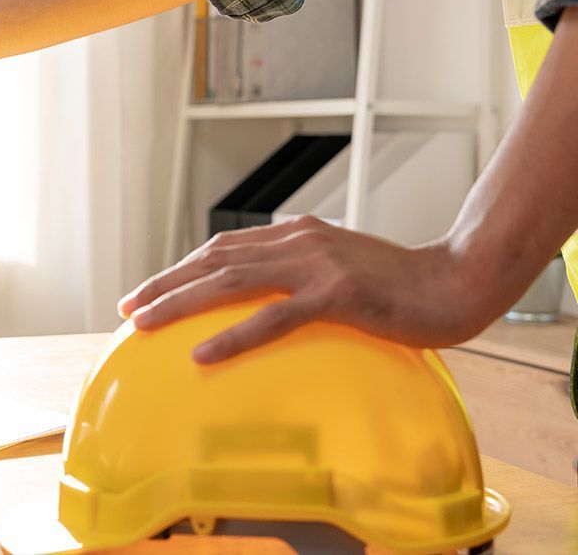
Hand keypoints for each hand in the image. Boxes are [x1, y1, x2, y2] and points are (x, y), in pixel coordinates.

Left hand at [117, 216, 486, 364]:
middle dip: (165, 283)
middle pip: (214, 260)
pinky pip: (274, 317)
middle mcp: (298, 240)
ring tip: (144, 323)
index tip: (148, 290)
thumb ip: (300, 274)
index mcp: (296, 233)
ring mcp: (316, 265)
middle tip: (128, 307)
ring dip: (181, 302)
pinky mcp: (338, 294)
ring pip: (231, 282)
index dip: (181, 268)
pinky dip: (234, 335)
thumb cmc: (399, 286)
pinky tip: (202, 353)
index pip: (223, 248)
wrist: (458, 281)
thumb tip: (262, 298)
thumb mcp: (339, 269)